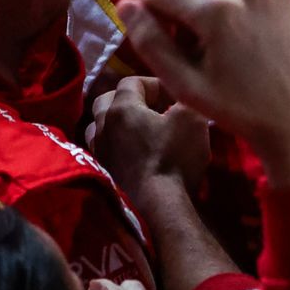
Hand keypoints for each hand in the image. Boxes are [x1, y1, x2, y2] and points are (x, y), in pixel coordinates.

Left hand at [86, 76, 210, 202]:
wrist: (156, 208)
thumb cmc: (173, 158)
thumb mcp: (192, 119)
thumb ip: (187, 99)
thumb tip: (182, 98)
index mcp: (122, 108)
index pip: (132, 81)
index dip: (155, 84)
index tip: (174, 98)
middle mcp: (102, 125)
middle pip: (108, 100)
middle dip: (130, 99)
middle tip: (153, 109)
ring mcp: (97, 151)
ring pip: (100, 125)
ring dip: (117, 123)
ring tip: (139, 131)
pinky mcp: (100, 173)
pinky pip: (103, 148)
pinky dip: (115, 144)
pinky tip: (132, 153)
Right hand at [119, 0, 289, 188]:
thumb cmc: (236, 107)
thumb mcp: (183, 84)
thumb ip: (149, 41)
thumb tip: (124, 4)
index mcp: (218, 9)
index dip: (150, 14)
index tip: (166, 44)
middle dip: (174, 7)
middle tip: (189, 48)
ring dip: (198, 3)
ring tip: (213, 43)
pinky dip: (223, 0)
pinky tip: (234, 33)